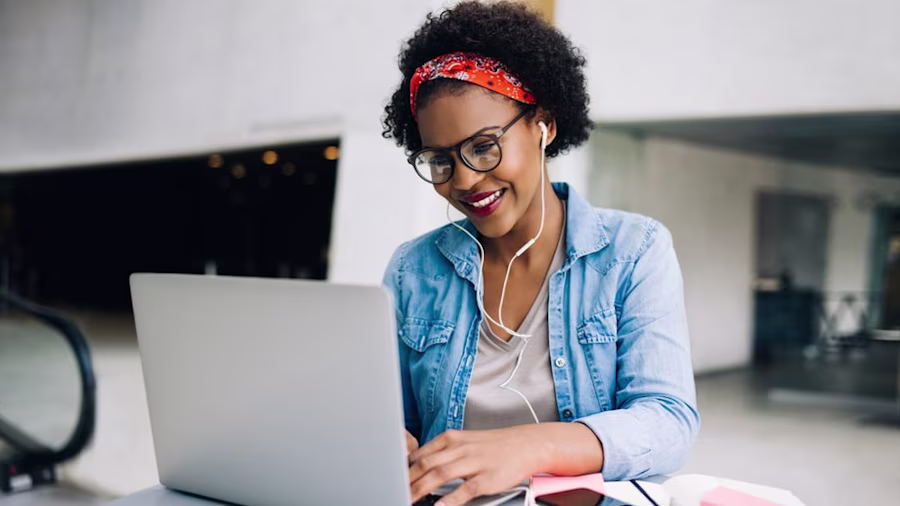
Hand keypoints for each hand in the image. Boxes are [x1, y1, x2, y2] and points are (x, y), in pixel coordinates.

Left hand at [408, 423, 603, 505]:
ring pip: (441, 474)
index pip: (420, 454)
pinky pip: (466, 489)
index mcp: (452, 439)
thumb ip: (441, 453)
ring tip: (408, 500)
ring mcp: (474, 462)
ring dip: (421, 489)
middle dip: (407, 480)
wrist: (525, 444)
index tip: (392, 479)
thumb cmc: (493, 446)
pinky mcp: (487, 477)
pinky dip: (450, 498)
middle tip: (394, 492)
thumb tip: (418, 466)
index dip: (404, 469)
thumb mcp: (464, 442)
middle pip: (426, 464)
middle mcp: (461, 448)